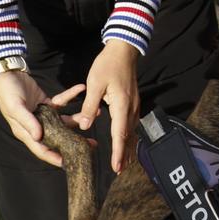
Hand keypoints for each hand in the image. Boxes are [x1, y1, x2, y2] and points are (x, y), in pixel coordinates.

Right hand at [0, 69, 87, 167]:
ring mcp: (43, 115)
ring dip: (79, 117)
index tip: (69, 163)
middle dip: (75, 140)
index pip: (42, 150)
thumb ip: (28, 121)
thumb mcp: (15, 107)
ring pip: (64, 120)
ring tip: (96, 113)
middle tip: (93, 143)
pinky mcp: (47, 103)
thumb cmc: (7, 93)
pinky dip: (71, 95)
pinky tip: (81, 88)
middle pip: (58, 137)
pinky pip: (62, 101)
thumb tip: (39, 137)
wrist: (6, 74)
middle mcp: (36, 126)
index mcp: (26, 132)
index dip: (55, 158)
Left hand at [76, 40, 140, 174]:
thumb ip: (89, 106)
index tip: (117, 167)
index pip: (120, 134)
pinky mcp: (133, 101)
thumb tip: (84, 126)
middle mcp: (131, 107)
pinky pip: (131, 123)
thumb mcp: (94, 84)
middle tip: (120, 170)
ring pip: (131, 130)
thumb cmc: (108, 64)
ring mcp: (134, 104)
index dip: (118, 151)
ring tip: (122, 160)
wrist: (124, 49)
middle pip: (128, 135)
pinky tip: (124, 139)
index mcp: (122, 105)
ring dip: (127, 145)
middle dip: (124, 153)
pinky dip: (128, 135)